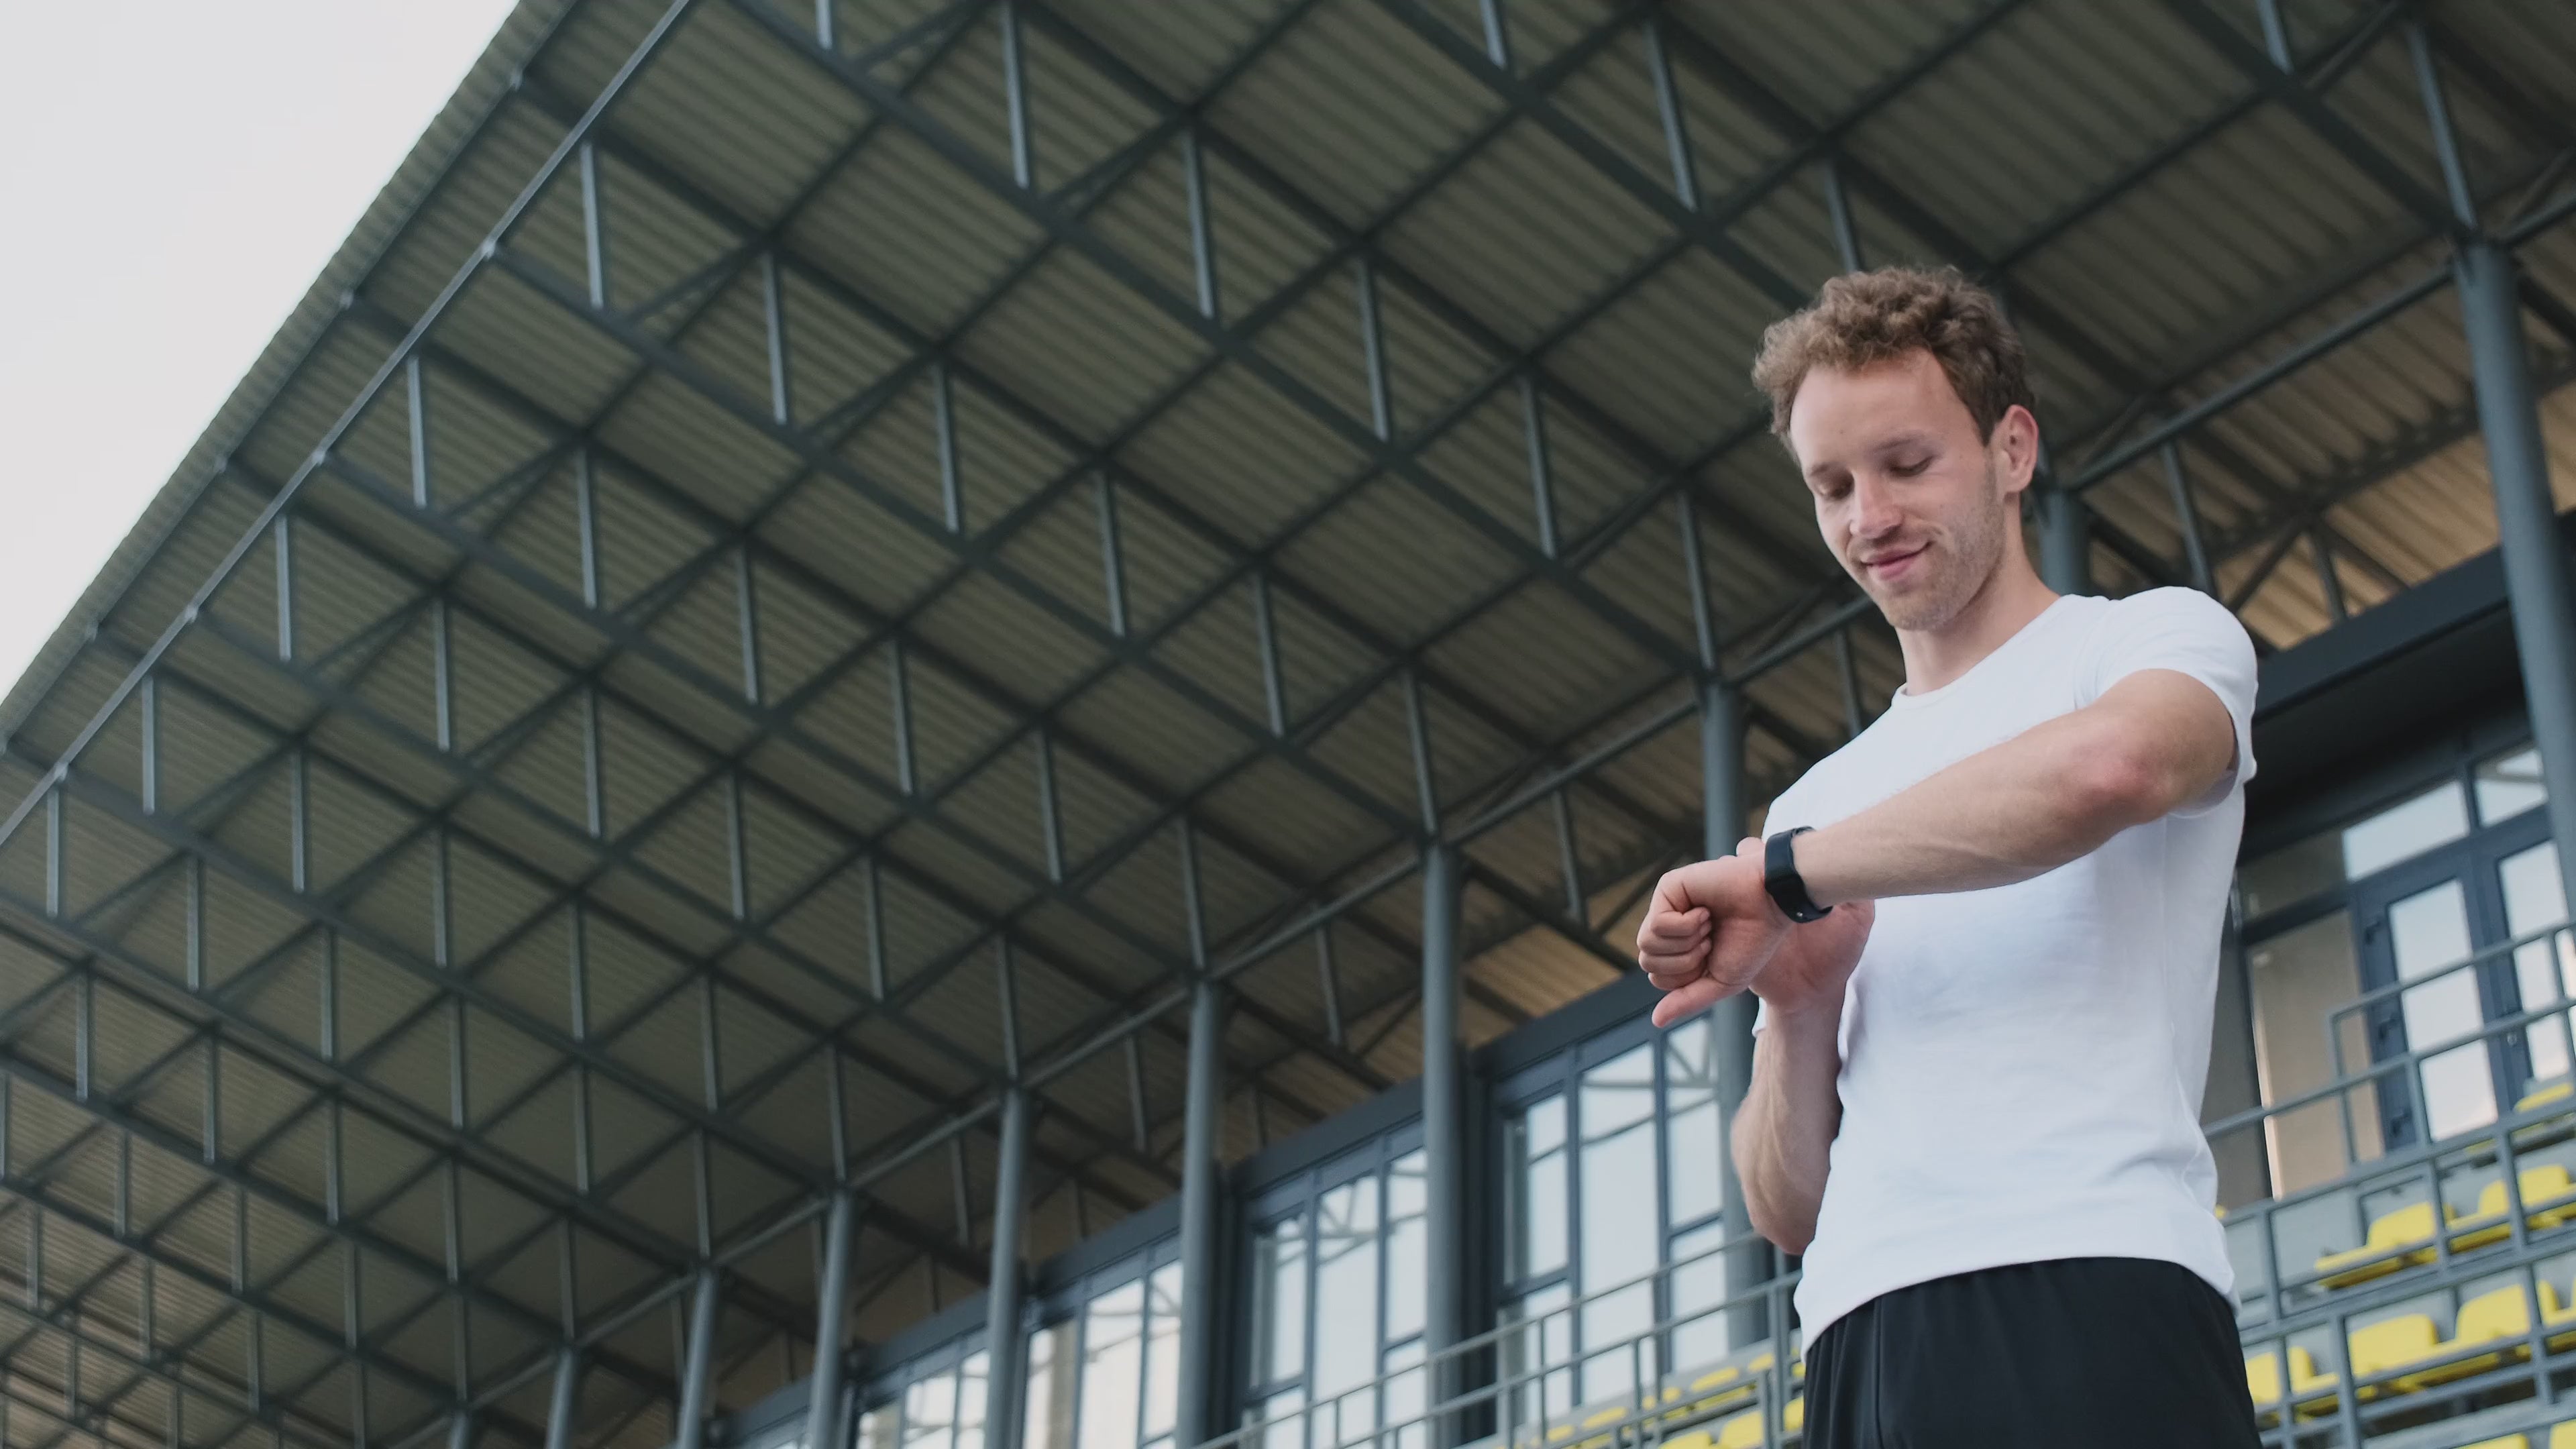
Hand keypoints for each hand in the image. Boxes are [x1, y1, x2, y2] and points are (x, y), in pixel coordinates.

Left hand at [1637, 837, 1875, 1027]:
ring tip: (1708, 924)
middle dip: (1685, 961)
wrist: (1771, 906)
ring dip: (1686, 942)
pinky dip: (1685, 925)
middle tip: (1711, 940)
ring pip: (1647, 944)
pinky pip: (1657, 924)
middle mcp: (1668, 928)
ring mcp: (1666, 906)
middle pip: (1648, 962)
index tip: (1714, 955)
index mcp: (1678, 949)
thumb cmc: (1752, 942)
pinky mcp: (1668, 887)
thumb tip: (1656, 1021)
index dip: (1687, 976)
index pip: (1657, 978)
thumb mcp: (1721, 982)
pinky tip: (1704, 912)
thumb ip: (1688, 1000)